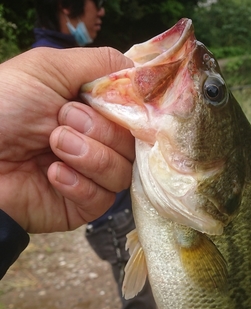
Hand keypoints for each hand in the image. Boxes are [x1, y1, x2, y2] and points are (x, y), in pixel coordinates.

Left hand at [0, 47, 134, 233]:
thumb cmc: (4, 107)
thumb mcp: (48, 69)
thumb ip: (100, 64)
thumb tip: (142, 73)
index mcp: (92, 111)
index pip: (135, 114)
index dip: (131, 110)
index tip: (116, 103)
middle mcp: (96, 143)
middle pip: (132, 145)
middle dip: (101, 131)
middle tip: (62, 121)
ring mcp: (90, 176)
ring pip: (122, 173)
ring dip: (89, 156)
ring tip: (54, 146)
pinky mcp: (81, 207)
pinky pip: (102, 198)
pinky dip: (77, 184)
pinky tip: (50, 174)